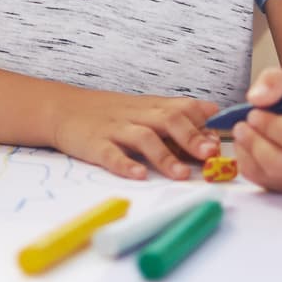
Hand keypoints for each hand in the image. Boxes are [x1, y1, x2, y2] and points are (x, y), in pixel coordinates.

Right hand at [50, 92, 220, 180]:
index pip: (181, 108)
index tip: (219, 140)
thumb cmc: (107, 111)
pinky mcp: (94, 144)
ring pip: (143, 138)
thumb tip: (212, 111)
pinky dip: (125, 164)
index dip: (201, 122)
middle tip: (209, 155)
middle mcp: (136, 115)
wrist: (62, 108)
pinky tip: (139, 175)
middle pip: (167, 120)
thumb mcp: (143, 106)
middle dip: (191, 137)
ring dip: (164, 156)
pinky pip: (110, 154)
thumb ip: (176, 110)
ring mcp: (115, 129)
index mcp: (150, 107)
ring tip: (180, 175)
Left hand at [231, 68, 281, 191]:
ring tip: (243, 130)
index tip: (254, 112)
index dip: (267, 124)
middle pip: (277, 162)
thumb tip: (256, 98)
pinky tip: (248, 144)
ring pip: (265, 173)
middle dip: (253, 141)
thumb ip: (275, 82)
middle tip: (241, 124)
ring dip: (246, 149)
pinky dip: (245, 160)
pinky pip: (258, 179)